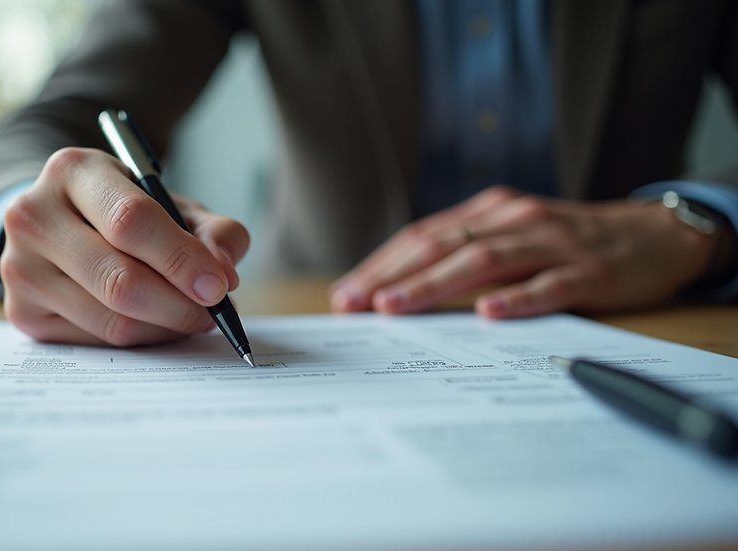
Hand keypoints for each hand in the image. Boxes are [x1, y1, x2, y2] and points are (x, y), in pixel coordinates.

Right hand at [0, 147, 249, 344]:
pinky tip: (153, 322)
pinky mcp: (21, 311)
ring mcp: (20, 266)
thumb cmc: (121, 210)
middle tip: (211, 313)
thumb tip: (224, 274)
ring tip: (188, 315)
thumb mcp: (169, 202)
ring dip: (164, 327)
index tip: (218, 286)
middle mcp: (34, 215)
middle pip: (119, 280)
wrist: (56, 222)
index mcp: (73, 171)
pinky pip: (96, 340)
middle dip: (178, 304)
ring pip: (110, 319)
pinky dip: (138, 338)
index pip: (131, 221)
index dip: (181, 259)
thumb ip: (211, 230)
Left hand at [330, 186, 719, 317]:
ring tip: (396, 306)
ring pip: (483, 261)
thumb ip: (467, 253)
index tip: (346, 294)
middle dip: (392, 276)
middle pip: (442, 245)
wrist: (655, 235)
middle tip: (354, 304)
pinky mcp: (589, 271)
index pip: (423, 236)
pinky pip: (548, 286)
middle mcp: (514, 220)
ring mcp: (552, 244)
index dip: (381, 264)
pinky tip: (487, 313)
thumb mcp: (513, 236)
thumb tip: (401, 289)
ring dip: (434, 285)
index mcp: (490, 212)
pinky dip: (517, 299)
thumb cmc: (569, 242)